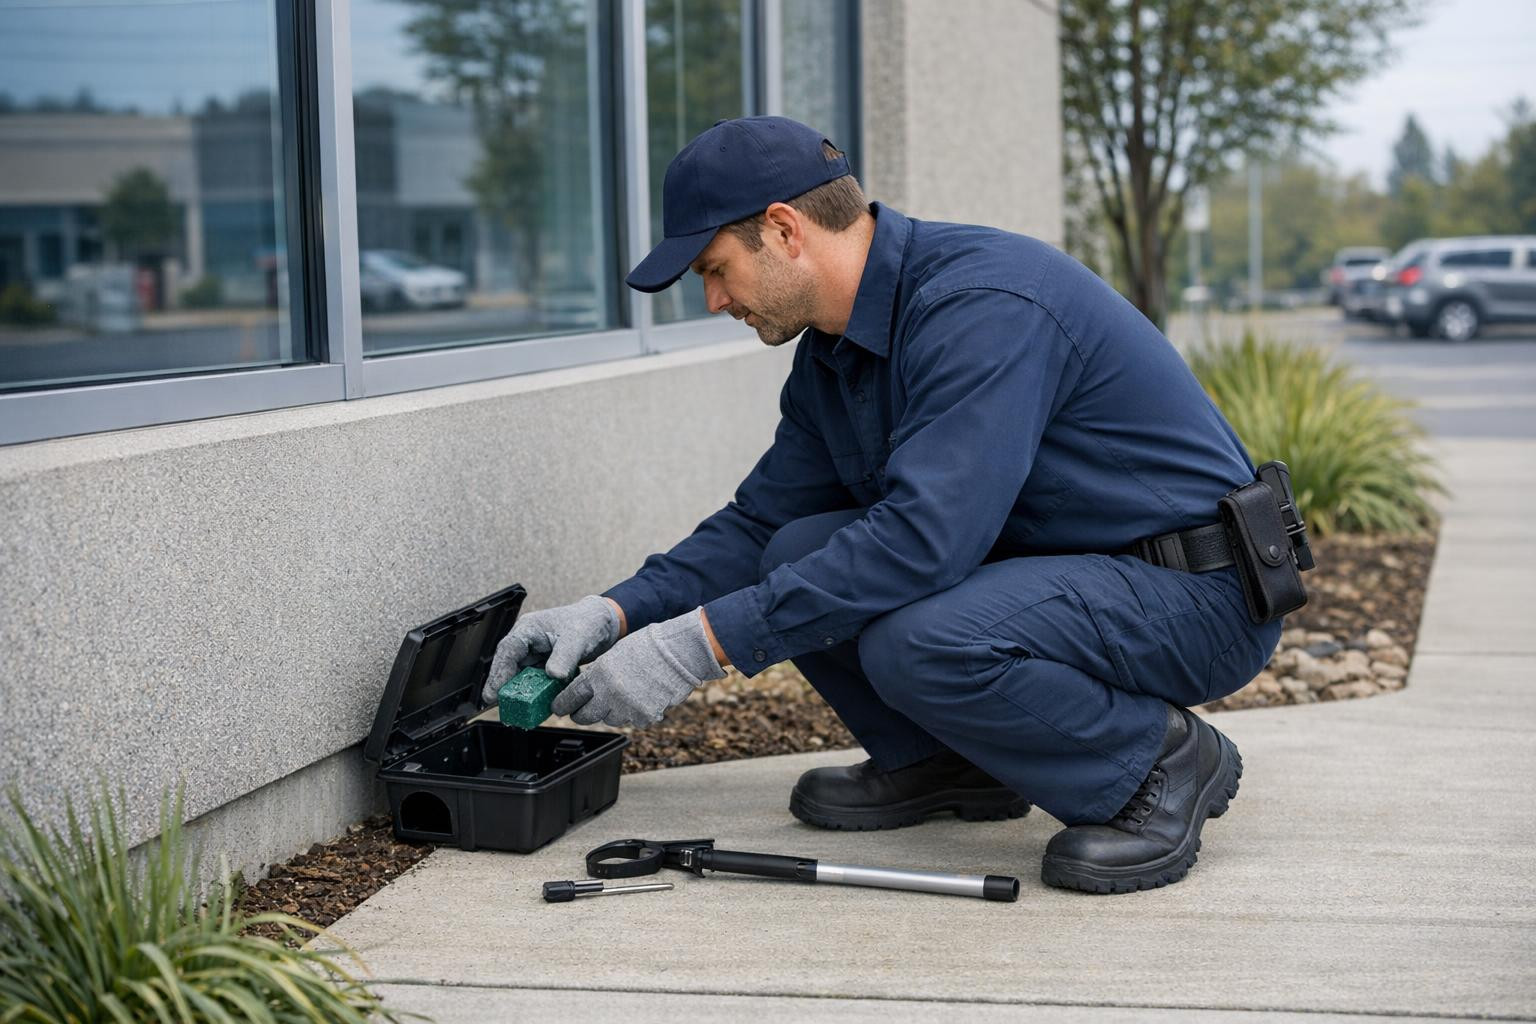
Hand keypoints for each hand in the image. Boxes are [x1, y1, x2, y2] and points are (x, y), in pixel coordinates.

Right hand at [481, 595, 620, 702]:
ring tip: (515, 712)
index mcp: (528, 628)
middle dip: (502, 687)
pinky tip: (533, 708)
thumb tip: (553, 675)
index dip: (498, 673)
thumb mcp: (576, 638)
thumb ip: (564, 656)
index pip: (507, 650)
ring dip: (517, 693)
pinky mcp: (542, 665)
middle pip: (507, 666)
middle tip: (500, 708)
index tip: (493, 693)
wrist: (601, 624)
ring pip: (518, 676)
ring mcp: (533, 654)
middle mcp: (526, 642)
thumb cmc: (586, 622)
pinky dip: (533, 694)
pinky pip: (533, 682)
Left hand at [550, 609, 725, 726]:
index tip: (559, 707)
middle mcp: (610, 694)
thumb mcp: (613, 655)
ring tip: (618, 698)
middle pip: (585, 716)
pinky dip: (632, 714)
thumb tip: (585, 691)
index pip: (571, 697)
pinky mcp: (644, 717)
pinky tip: (638, 699)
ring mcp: (627, 708)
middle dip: (581, 714)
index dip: (562, 704)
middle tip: (580, 711)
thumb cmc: (647, 647)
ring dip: (609, 712)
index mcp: (599, 675)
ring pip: (608, 719)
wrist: (678, 652)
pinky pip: (631, 721)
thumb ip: (597, 675)